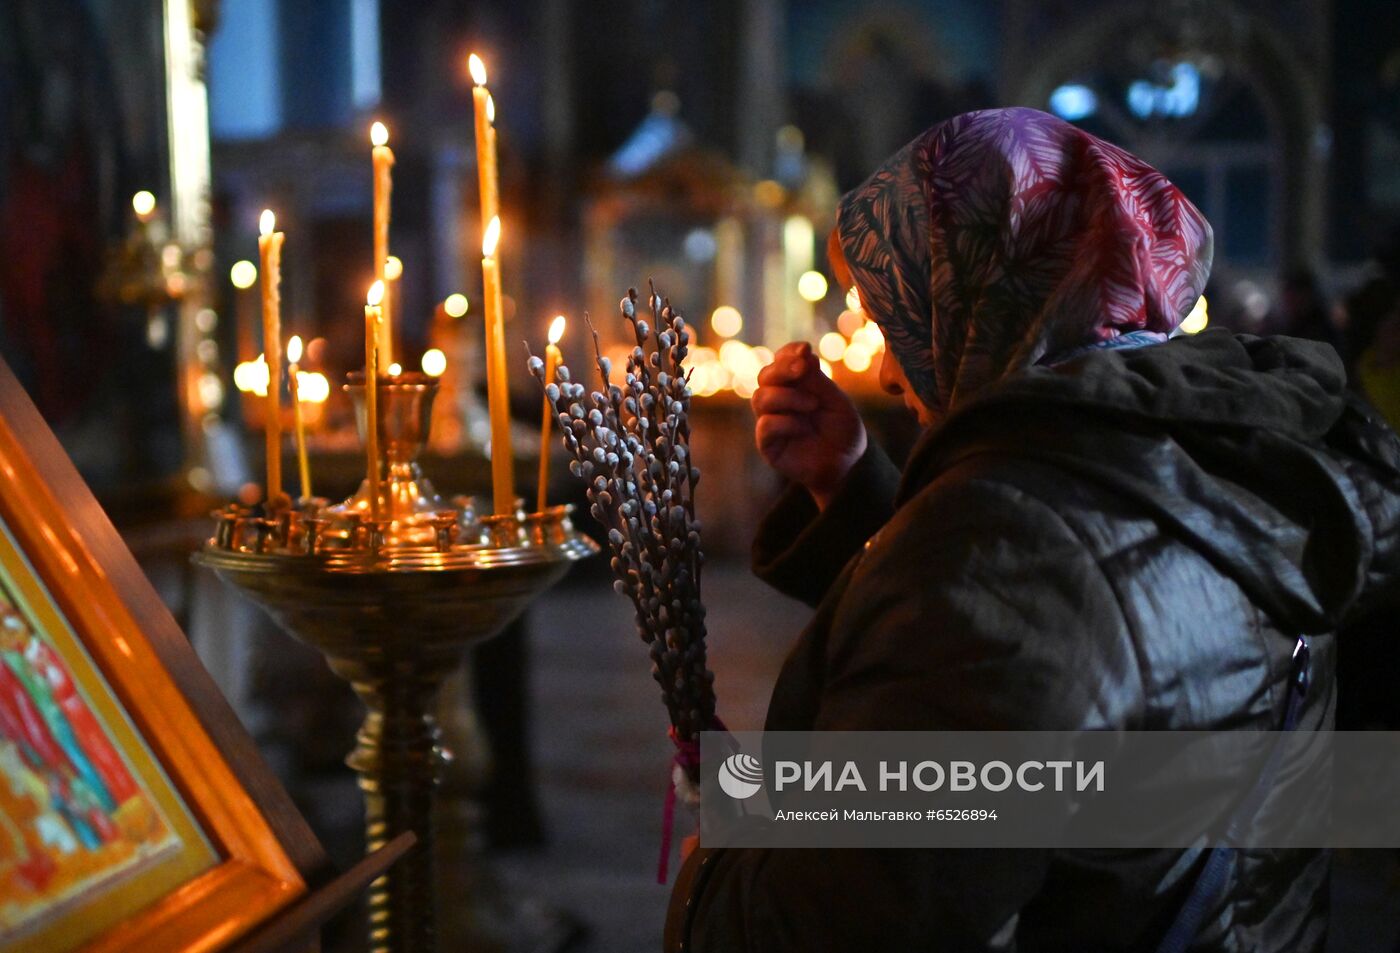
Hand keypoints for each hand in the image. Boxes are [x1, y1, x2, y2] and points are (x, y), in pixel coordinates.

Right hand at [752, 342, 866, 509]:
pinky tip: (804, 428)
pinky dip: (786, 422)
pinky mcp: (768, 445)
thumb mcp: (835, 400)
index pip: (781, 361)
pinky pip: (765, 426)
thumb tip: (804, 353)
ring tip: (813, 405)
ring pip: (760, 397)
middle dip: (783, 369)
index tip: (806, 350)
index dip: (789, 353)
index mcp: (794, 385)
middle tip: (803, 369)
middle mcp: (778, 400)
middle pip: (765, 375)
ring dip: (788, 396)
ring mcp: (771, 421)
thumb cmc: (841, 430)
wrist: (848, 464)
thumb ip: (816, 380)